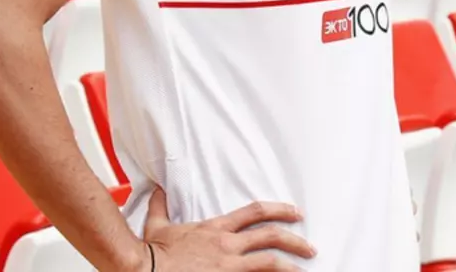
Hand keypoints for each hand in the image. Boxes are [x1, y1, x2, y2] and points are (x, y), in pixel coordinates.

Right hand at [138, 186, 316, 270]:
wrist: (146, 269)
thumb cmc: (153, 252)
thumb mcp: (158, 224)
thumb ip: (162, 206)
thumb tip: (158, 191)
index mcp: (215, 228)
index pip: (254, 213)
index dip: (278, 210)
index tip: (295, 212)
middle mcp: (227, 245)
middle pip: (270, 237)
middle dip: (294, 240)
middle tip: (309, 247)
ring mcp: (228, 266)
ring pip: (269, 263)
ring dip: (290, 266)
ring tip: (304, 270)